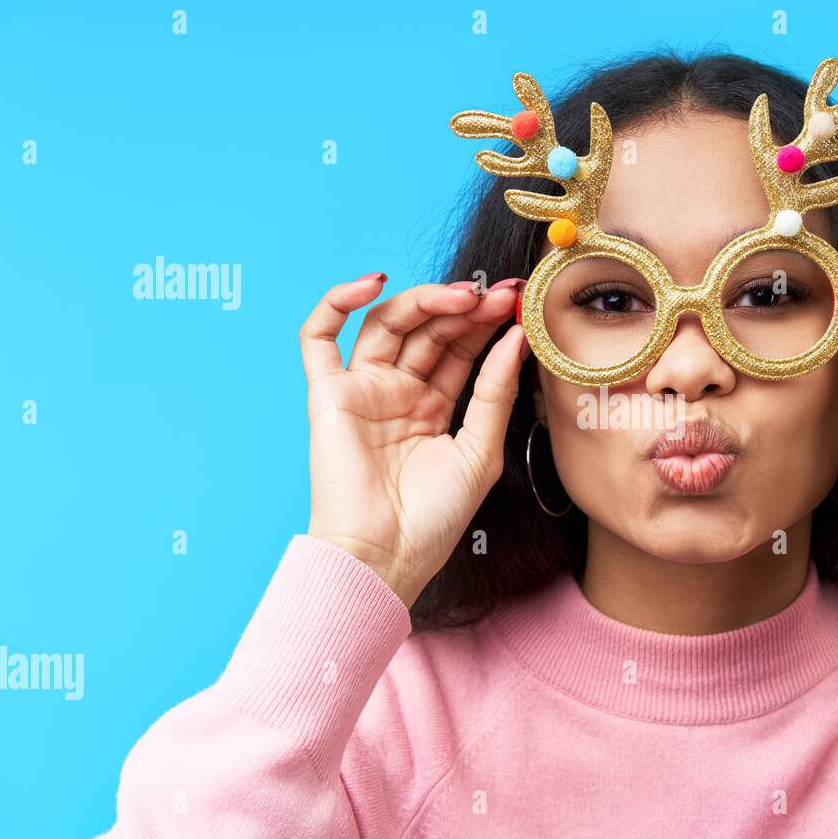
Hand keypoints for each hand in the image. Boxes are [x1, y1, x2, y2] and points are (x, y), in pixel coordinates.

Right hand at [299, 273, 528, 608]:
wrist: (384, 556)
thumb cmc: (432, 519)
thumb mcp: (481, 451)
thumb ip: (495, 392)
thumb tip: (516, 337)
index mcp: (434, 407)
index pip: (462, 349)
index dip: (487, 323)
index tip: (518, 302)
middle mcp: (398, 393)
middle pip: (430, 331)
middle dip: (465, 307)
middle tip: (499, 294)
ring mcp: (363, 389)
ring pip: (388, 324)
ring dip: (425, 301)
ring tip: (464, 296)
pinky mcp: (328, 393)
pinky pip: (319, 336)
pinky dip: (338, 302)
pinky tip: (373, 283)